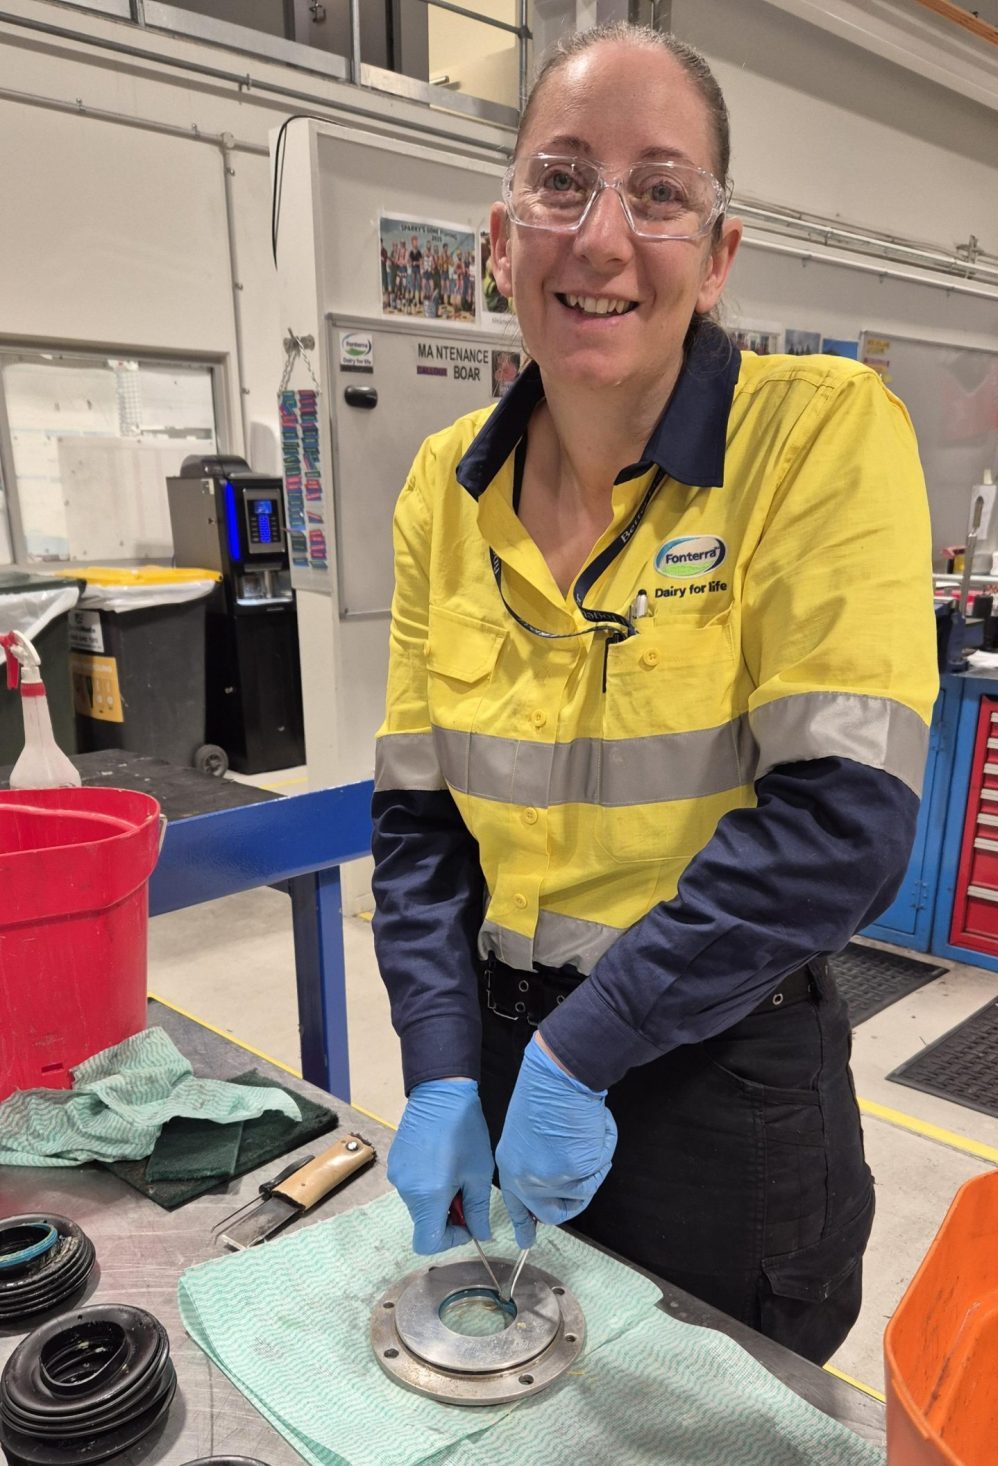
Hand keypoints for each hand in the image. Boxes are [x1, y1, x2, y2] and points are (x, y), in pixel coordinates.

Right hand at [387, 1079, 493, 1253]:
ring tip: (454, 1171)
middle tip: (466, 1190)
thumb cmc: (464, 1130)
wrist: (440, 1092)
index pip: (428, 1244)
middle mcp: (406, 1190)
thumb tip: (481, 1234)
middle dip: (447, 1216)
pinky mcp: (395, 1163)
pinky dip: (427, 1184)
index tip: (467, 1222)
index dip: (450, 1240)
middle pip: (423, 1222)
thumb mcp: (479, 1173)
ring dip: (437, 1198)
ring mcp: (397, 1176)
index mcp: (428, 1196)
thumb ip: (478, 1210)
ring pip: (419, 1204)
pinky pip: (412, 1186)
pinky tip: (441, 1161)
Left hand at [496, 1036, 617, 1248]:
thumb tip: (554, 1188)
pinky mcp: (574, 1173)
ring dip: (591, 1166)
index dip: (524, 1225)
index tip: (526, 1243)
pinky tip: (593, 1130)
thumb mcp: (526, 1133)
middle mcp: (525, 1179)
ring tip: (586, 1135)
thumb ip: (534, 1162)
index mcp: (510, 1166)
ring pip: (582, 1191)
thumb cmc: (543, 1093)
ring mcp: (549, 1179)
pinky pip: (597, 1172)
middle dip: (573, 1203)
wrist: (557, 1077)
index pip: (516, 1206)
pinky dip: (602, 1151)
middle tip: (582, 1184)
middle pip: (553, 1213)